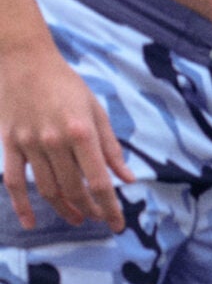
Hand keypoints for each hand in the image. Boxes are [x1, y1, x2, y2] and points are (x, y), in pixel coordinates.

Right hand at [0, 43, 127, 228]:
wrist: (22, 58)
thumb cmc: (65, 84)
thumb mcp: (96, 111)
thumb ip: (111, 148)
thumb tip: (128, 179)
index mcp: (81, 133)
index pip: (99, 183)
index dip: (110, 208)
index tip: (118, 225)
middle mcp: (54, 141)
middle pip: (74, 190)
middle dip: (90, 210)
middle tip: (99, 218)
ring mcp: (28, 142)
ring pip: (47, 190)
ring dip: (64, 210)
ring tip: (77, 218)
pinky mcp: (8, 141)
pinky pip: (14, 180)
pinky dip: (21, 205)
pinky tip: (30, 222)